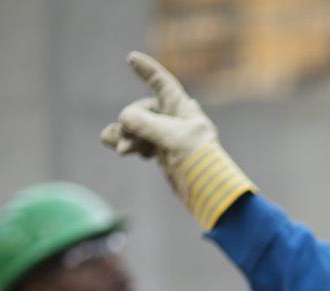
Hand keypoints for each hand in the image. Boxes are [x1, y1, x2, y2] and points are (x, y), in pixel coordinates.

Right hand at [101, 51, 255, 229]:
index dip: (147, 70)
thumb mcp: (170, 137)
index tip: (131, 58)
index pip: (163, 84)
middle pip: (141, 110)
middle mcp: (175, 120)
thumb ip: (143, 122)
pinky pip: (137, 142)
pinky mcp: (161, 153)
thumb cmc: (198, 161)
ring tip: (121, 149)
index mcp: (183, 110)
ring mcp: (167, 137)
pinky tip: (121, 150)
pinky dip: (127, 144)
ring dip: (124, 135)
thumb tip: (123, 119)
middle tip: (127, 144)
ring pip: (136, 127)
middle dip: (130, 124)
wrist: (208, 193)